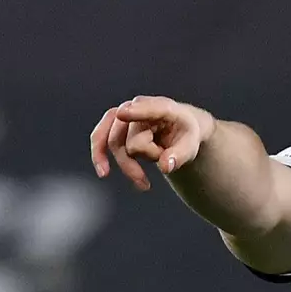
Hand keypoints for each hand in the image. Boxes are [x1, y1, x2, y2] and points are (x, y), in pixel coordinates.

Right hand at [89, 95, 215, 190]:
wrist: (177, 128)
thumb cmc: (184, 135)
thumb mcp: (191, 146)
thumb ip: (180, 156)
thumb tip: (165, 167)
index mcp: (165, 108)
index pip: (151, 109)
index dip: (136, 112)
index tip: (122, 114)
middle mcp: (140, 105)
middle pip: (133, 140)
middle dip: (148, 158)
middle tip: (166, 165)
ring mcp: (124, 112)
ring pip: (115, 143)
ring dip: (129, 166)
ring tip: (145, 185)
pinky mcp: (112, 123)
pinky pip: (99, 138)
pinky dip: (99, 156)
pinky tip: (103, 173)